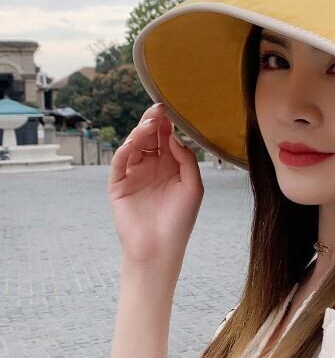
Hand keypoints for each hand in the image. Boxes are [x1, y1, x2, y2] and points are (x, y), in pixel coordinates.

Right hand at [108, 103, 204, 266]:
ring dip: (139, 133)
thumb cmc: (180, 220)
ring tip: (149, 124)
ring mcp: (134, 174)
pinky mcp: (118, 185)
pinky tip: (134, 142)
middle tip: (157, 110)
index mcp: (170, 166)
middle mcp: (151, 167)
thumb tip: (174, 136)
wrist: (160, 247)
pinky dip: (125, 151)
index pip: (166, 139)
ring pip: (134, 147)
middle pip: (149, 138)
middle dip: (152, 123)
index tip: (168, 111)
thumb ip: (186, 160)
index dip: (167, 125)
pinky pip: (120, 163)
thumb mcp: (193, 186)